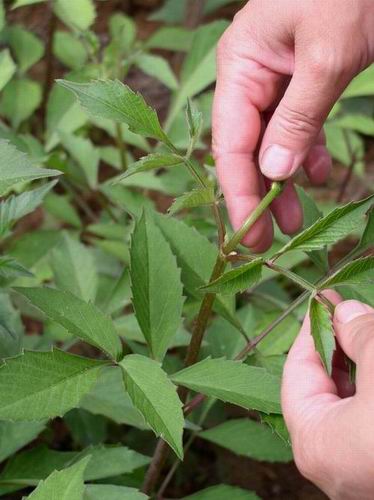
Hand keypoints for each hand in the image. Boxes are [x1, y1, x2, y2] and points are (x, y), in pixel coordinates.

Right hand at [213, 0, 373, 251]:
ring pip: (271, 142)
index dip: (239, 192)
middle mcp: (250, 75)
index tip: (250, 235)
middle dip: (260, 195)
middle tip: (271, 241)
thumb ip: (299, 116)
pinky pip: (295, 124)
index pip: (230, 143)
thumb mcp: (327, 56)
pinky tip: (317, 173)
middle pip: (246, 148)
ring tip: (296, 220)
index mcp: (241, 65)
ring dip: (283, 181)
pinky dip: (305, 151)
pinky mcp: (299, 79)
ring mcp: (275, 77)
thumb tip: (275, 173)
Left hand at [282, 298, 373, 499]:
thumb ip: (359, 334)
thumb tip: (346, 313)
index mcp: (316, 444)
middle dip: (339, 345)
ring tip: (368, 328)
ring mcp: (363, 467)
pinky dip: (372, 386)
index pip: (298, 373)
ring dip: (361, 363)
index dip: (312, 331)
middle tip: (349, 311)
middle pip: (325, 388)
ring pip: (352, 401)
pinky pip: (369, 417)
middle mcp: (335, 463)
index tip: (323, 301)